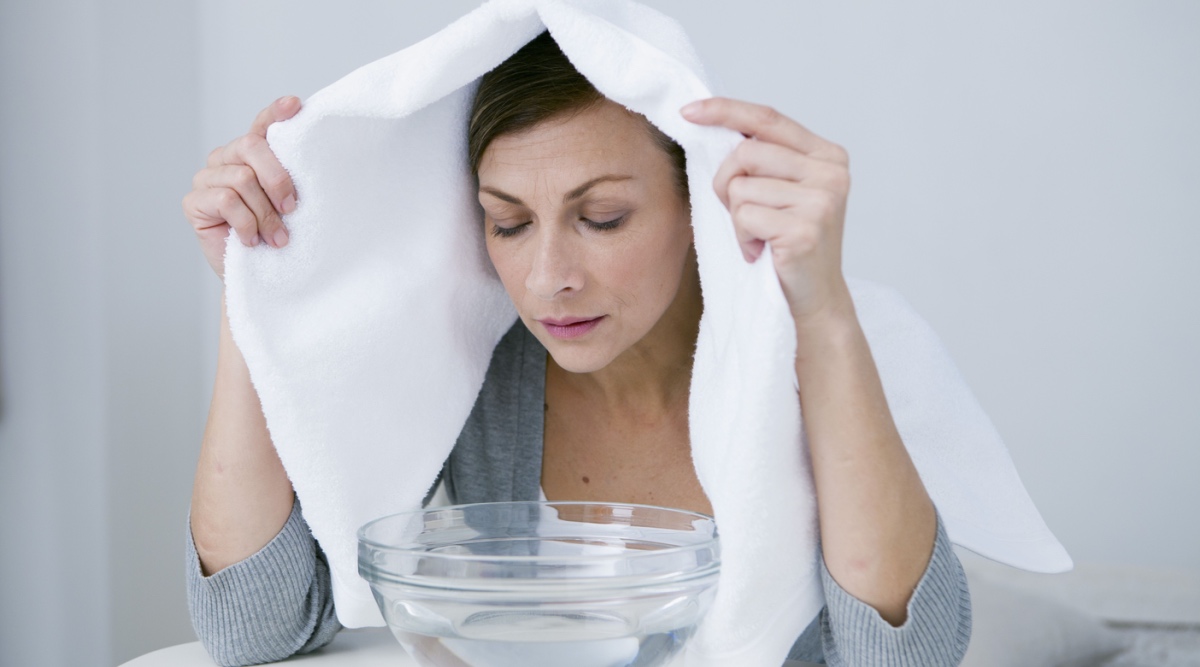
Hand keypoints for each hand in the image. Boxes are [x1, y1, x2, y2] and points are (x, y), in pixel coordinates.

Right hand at [181, 95, 300, 280]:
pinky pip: (226, 201)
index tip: (296, 105)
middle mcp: (226, 158)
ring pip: (241, 178)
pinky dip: (246, 224)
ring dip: (265, 214)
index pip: (262, 125)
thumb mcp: (290, 206)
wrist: (260, 277)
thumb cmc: (277, 237)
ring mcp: (206, 178)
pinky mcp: (193, 202)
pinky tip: (251, 241)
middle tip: (292, 209)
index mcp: (251, 154)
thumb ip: (291, 180)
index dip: (276, 113)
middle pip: (251, 147)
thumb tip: (315, 160)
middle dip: (277, 179)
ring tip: (277, 238)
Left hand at [680, 97, 852, 325]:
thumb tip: (713, 124)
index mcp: (827, 154)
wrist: (815, 299)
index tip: (689, 112)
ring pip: (741, 188)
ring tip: (759, 237)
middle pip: (746, 154)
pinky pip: (744, 217)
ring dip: (737, 218)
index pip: (768, 119)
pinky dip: (742, 238)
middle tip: (741, 214)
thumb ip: (764, 158)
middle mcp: (831, 171)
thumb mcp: (782, 191)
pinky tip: (761, 252)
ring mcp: (822, 200)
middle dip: (727, 184)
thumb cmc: (789, 244)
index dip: (725, 111)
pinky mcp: (805, 229)